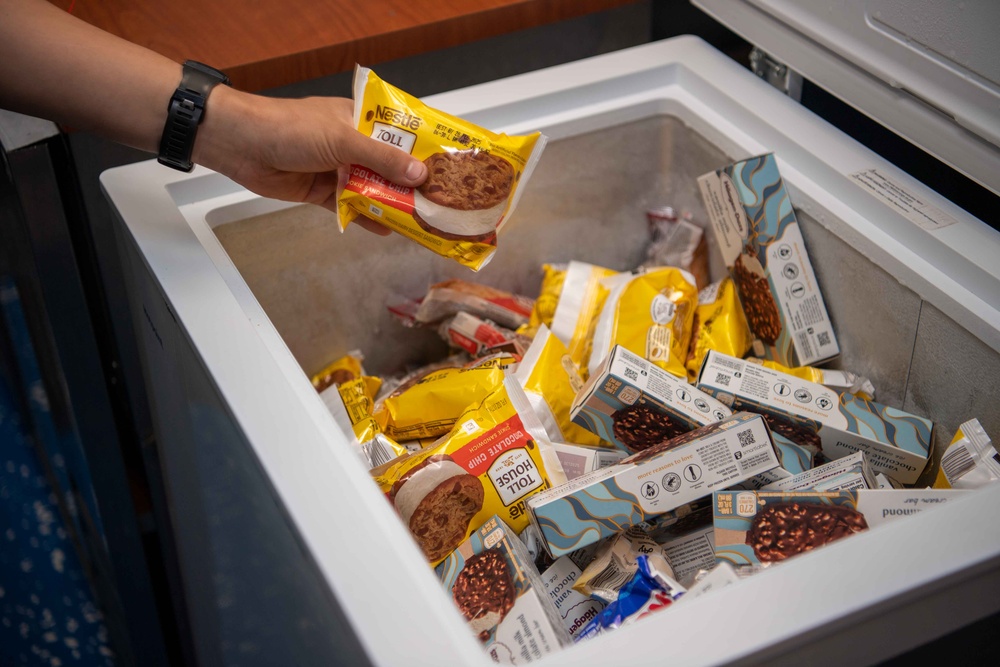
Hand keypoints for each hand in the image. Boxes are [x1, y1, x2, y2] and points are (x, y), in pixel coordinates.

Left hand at [195, 88, 426, 233]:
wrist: (241, 145)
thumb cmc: (291, 127)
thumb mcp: (343, 139)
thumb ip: (382, 159)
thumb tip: (419, 174)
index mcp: (361, 120)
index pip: (401, 134)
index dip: (425, 149)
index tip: (451, 166)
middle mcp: (353, 144)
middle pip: (391, 166)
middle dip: (413, 184)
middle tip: (442, 202)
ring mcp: (338, 168)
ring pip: (373, 189)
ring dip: (393, 203)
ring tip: (422, 221)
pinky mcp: (322, 191)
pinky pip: (351, 206)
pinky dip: (368, 217)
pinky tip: (388, 230)